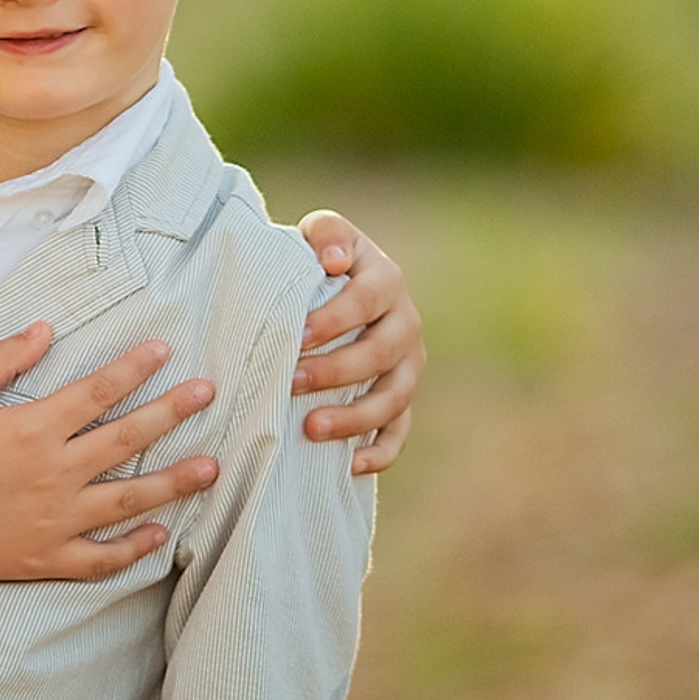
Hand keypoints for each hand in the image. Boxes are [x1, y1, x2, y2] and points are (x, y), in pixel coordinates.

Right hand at [0, 324, 219, 584]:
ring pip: (128, 500)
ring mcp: (53, 521)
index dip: (135, 367)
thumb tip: (46, 330)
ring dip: (173, 482)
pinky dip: (133, 549)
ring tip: (211, 469)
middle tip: (209, 394)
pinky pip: (100, 559)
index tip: (164, 350)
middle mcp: (53, 475)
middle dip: (172, 413)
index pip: (98, 391)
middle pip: (127, 438)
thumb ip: (3, 359)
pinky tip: (160, 534)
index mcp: (32, 430)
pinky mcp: (44, 558)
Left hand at [294, 210, 423, 476]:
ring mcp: (408, 366)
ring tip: (310, 428)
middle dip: (336, 371)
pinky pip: (400, 431)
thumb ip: (326, 234)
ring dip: (355, 417)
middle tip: (290, 382)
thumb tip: (334, 260)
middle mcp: (405, 325)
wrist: (332, 286)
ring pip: (394, 398)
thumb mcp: (321, 234)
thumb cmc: (318, 261)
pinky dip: (381, 452)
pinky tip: (349, 466)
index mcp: (386, 281)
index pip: (366, 300)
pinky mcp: (401, 398)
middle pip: (380, 354)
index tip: (297, 334)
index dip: (334, 319)